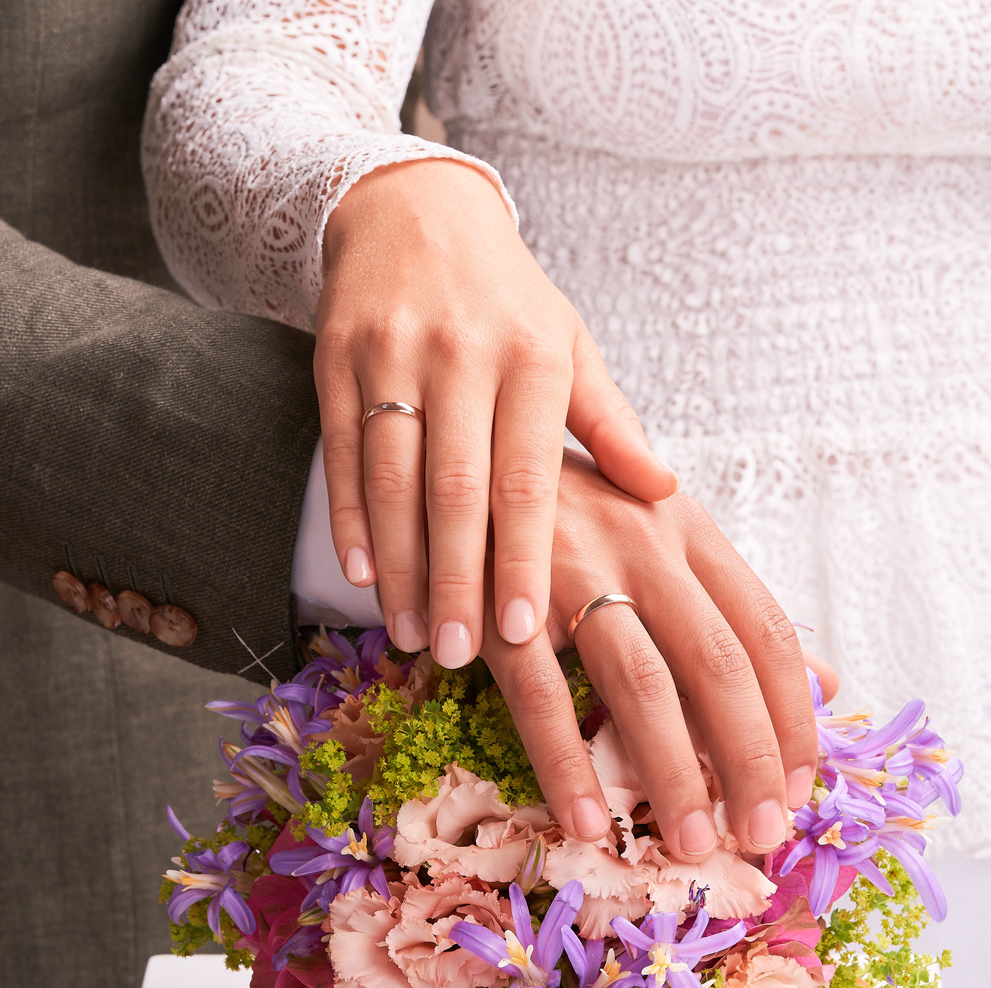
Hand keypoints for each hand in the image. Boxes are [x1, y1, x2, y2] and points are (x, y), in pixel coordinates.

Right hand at [315, 159, 676, 665]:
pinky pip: (340, 449)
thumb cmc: (508, 297)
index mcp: (530, 358)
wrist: (417, 213)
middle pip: (453, 488)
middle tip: (455, 655)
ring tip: (410, 631)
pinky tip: (358, 572)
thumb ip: (611, 421)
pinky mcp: (336, 357)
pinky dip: (349, 515)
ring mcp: (390, 354)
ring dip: (396, 563)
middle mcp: (458, 355)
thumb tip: (664, 492)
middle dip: (454, 579)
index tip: (523, 633)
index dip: (522, 559)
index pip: (527, 479)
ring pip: (391, 477)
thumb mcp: (568, 344)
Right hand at [479, 450, 837, 858]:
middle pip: (718, 663)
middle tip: (763, 832)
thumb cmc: (571, 504)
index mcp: (686, 526)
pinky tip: (586, 819)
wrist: (468, 453)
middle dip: (750, 760)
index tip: (800, 785)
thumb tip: (827, 678)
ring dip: (674, 774)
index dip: (792, 716)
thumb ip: (735, 602)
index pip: (764, 628)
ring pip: (642, 684)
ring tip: (692, 842)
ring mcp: (571, 568)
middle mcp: (641, 542)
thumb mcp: (659, 530)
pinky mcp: (504, 600)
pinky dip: (566, 763)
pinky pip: (542, 694)